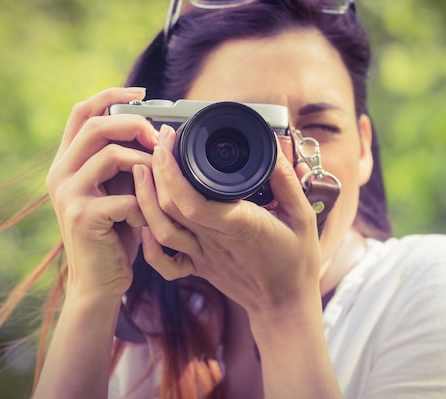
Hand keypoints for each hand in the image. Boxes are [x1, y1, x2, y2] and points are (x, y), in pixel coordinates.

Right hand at [46, 87, 157, 298]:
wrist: (99, 281)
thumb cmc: (114, 234)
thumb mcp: (115, 190)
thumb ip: (122, 163)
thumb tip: (153, 131)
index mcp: (67, 162)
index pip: (81, 112)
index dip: (110, 94)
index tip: (141, 92)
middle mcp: (60, 174)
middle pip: (95, 125)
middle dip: (134, 124)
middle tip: (159, 138)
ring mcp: (68, 195)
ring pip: (110, 156)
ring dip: (144, 165)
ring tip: (158, 183)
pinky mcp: (82, 217)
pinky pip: (125, 197)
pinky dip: (144, 206)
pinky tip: (146, 221)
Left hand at [134, 126, 322, 314]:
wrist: (284, 305)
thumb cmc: (296, 262)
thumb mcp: (303, 216)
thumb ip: (286, 182)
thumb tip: (272, 149)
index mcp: (238, 225)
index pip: (192, 201)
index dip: (172, 172)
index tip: (169, 143)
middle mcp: (214, 240)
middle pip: (169, 208)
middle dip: (157, 170)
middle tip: (160, 140)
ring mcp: (202, 255)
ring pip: (161, 229)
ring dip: (145, 198)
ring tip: (143, 167)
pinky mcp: (198, 265)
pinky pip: (164, 260)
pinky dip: (149, 241)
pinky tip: (146, 219)